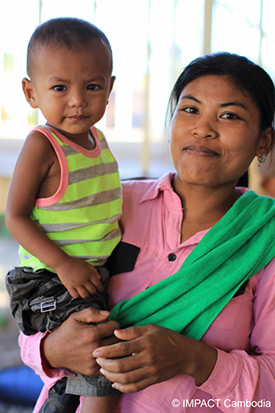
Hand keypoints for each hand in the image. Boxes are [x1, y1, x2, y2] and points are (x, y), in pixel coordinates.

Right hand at [41, 308, 119, 375]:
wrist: (53, 352)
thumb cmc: (66, 333)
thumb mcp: (76, 317)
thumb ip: (92, 313)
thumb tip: (108, 314)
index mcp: (92, 334)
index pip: (115, 326)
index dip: (114, 323)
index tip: (109, 324)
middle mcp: (95, 348)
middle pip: (118, 340)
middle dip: (116, 335)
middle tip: (111, 333)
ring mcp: (94, 361)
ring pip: (116, 353)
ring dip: (116, 347)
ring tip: (110, 342)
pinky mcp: (93, 371)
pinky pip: (110, 365)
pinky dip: (111, 359)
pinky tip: (106, 354)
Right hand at [55, 256, 101, 298]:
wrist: (62, 262)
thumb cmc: (74, 262)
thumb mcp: (86, 264)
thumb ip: (94, 270)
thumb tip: (99, 278)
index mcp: (89, 273)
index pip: (97, 284)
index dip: (100, 288)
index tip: (99, 290)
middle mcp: (84, 279)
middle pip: (92, 291)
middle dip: (94, 293)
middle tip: (93, 293)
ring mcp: (76, 284)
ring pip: (85, 295)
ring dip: (87, 296)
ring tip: (86, 295)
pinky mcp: (69, 287)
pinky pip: (75, 295)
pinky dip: (78, 296)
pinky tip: (78, 294)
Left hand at [93, 324, 216, 392]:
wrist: (185, 354)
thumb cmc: (166, 338)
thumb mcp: (151, 328)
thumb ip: (132, 331)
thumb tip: (115, 332)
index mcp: (146, 343)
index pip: (122, 348)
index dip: (107, 351)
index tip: (96, 351)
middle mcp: (148, 358)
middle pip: (122, 366)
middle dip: (106, 364)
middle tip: (97, 361)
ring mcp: (151, 371)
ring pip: (126, 378)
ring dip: (111, 376)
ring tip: (103, 370)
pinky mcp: (153, 380)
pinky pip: (135, 387)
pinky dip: (122, 387)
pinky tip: (114, 383)